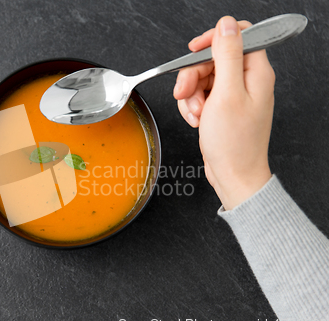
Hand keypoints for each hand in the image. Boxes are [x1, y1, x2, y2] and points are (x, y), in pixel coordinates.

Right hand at [173, 16, 273, 209]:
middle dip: (193, 76)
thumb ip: (226, 56)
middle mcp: (246, 81)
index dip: (212, 40)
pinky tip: (196, 120)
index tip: (193, 51)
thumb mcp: (226, 94)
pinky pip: (200, 95)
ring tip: (196, 114)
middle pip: (212, 59)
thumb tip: (226, 25)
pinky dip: (193, 106)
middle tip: (185, 92)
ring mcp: (233, 95)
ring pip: (202, 78)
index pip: (237, 36)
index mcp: (255, 72)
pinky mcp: (222, 107)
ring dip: (191, 95)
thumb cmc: (234, 143)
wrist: (232, 175)